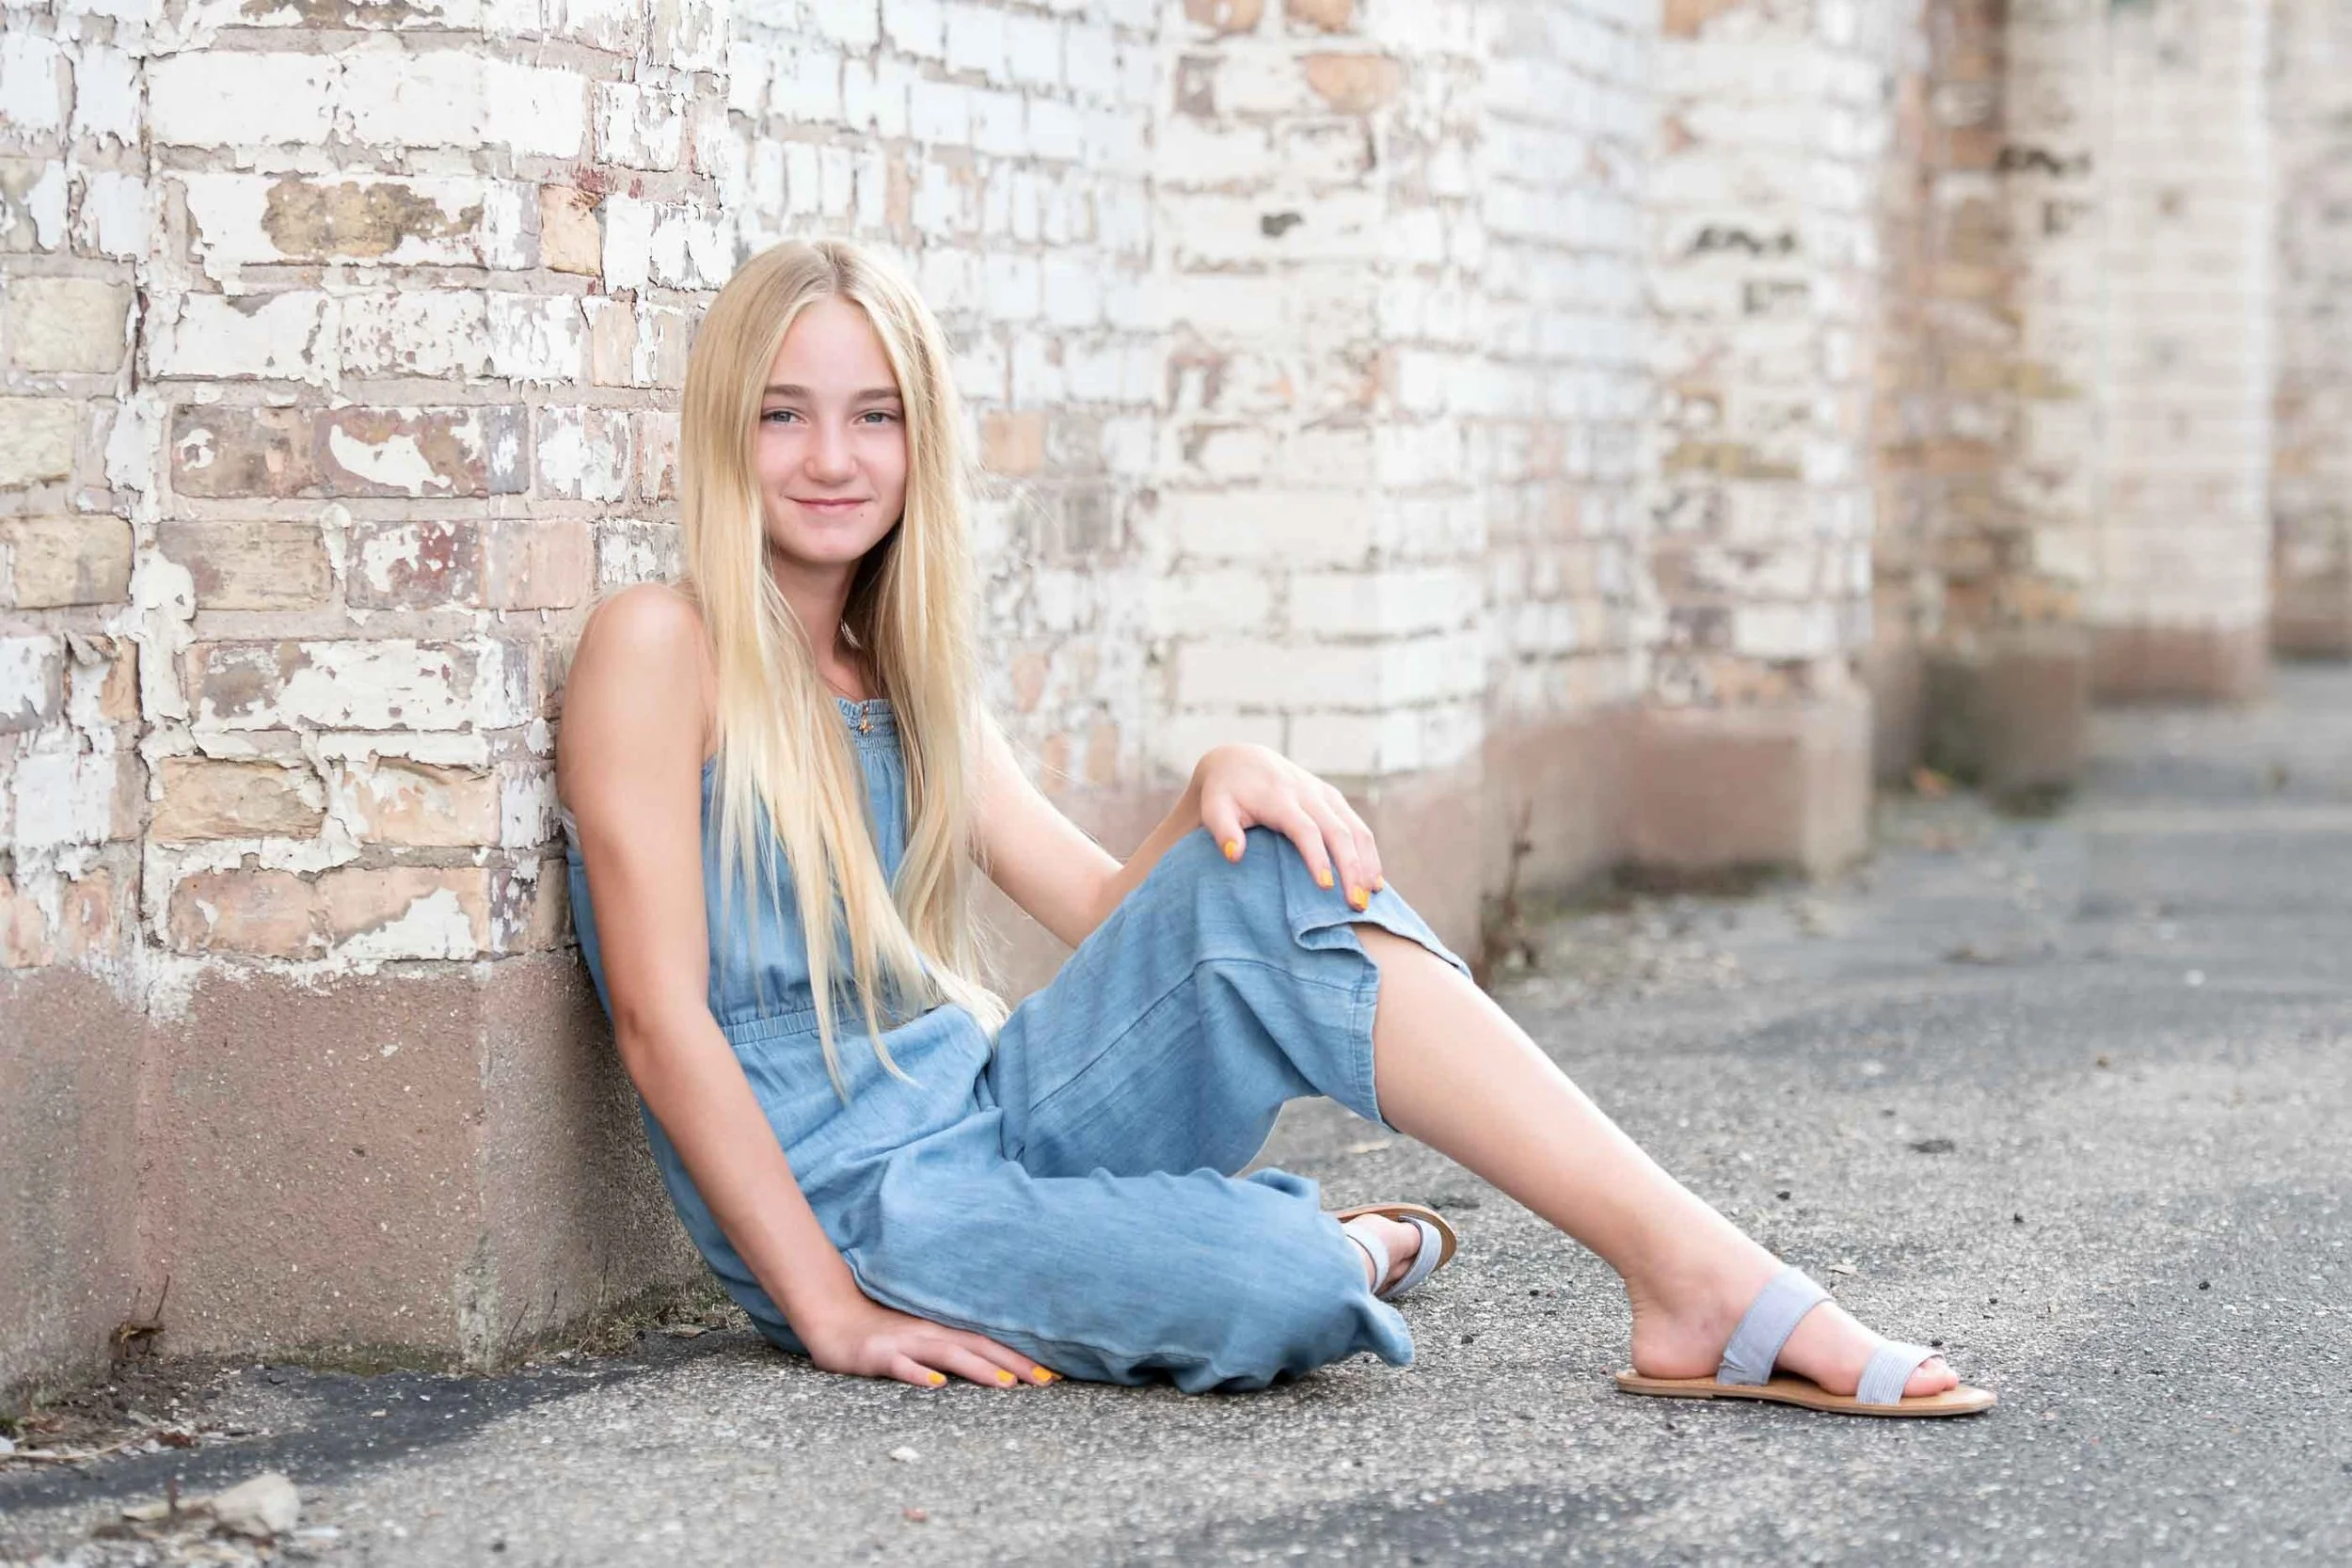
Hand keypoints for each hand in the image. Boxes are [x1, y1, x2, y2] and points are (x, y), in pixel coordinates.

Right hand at [798, 1292, 1056, 1389]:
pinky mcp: (878, 1355)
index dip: (1021, 1357)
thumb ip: (949, 1343)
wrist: (830, 1314)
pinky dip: (919, 1374)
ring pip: (947, 1354)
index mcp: (941, 1329)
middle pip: (978, 1347)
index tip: (1053, 1375)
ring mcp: (904, 1343)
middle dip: (1015, 1365)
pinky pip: (900, 1365)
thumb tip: (989, 1360)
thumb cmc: (878, 1327)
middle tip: (1047, 1381)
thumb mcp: (919, 1333)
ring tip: (1007, 1384)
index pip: (989, 1342)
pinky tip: (936, 1384)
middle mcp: (929, 1333)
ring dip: (979, 1369)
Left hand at [1191, 743, 1384, 909]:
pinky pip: (1357, 825)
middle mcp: (1307, 793)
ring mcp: (1323, 794)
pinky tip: (1373, 878)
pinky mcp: (1332, 798)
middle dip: (1351, 868)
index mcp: (1279, 797)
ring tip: (1371, 896)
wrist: (1240, 761)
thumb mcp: (1213, 808)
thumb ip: (1222, 830)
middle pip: (1338, 831)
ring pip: (1356, 827)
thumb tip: (1235, 855)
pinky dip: (1369, 852)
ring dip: (1367, 862)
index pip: (1305, 829)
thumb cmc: (1224, 793)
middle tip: (1356, 904)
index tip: (1325, 887)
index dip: (1317, 857)